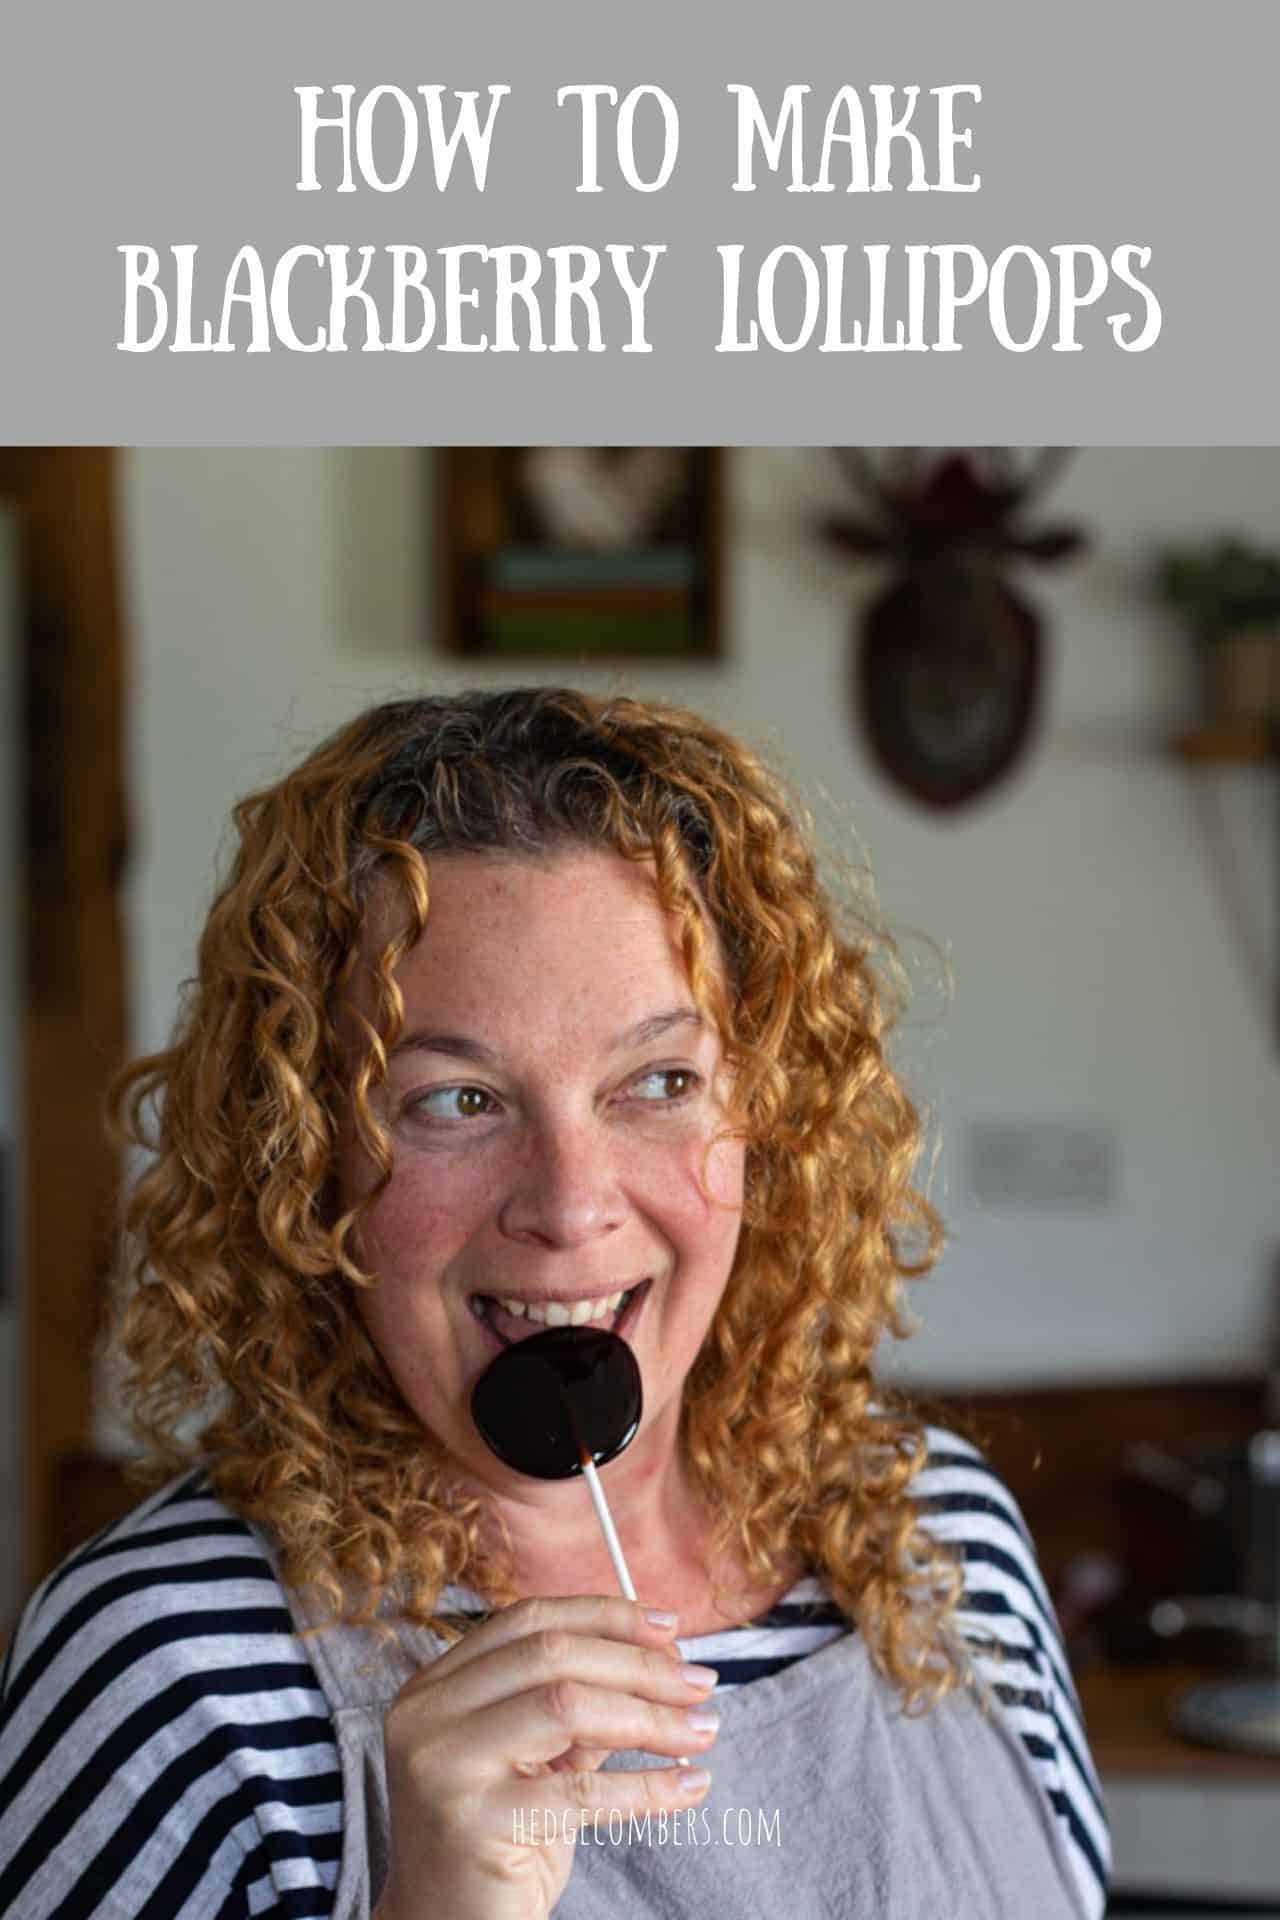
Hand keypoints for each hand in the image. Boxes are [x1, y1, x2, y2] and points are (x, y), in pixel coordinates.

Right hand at [372, 1595, 717, 1919]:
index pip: (528, 1620)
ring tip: (703, 1732)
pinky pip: (581, 1792)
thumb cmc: (500, 1840)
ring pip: (567, 1706)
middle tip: (701, 1684)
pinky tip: (690, 1787)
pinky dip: (648, 1786)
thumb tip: (666, 1657)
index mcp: (437, 1684)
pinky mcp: (472, 1823)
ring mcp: (443, 1766)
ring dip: (651, 1718)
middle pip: (552, 1654)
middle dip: (640, 1665)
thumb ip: (580, 1702)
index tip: (670, 1628)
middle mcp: (427, 1714)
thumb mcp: (536, 1757)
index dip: (605, 1616)